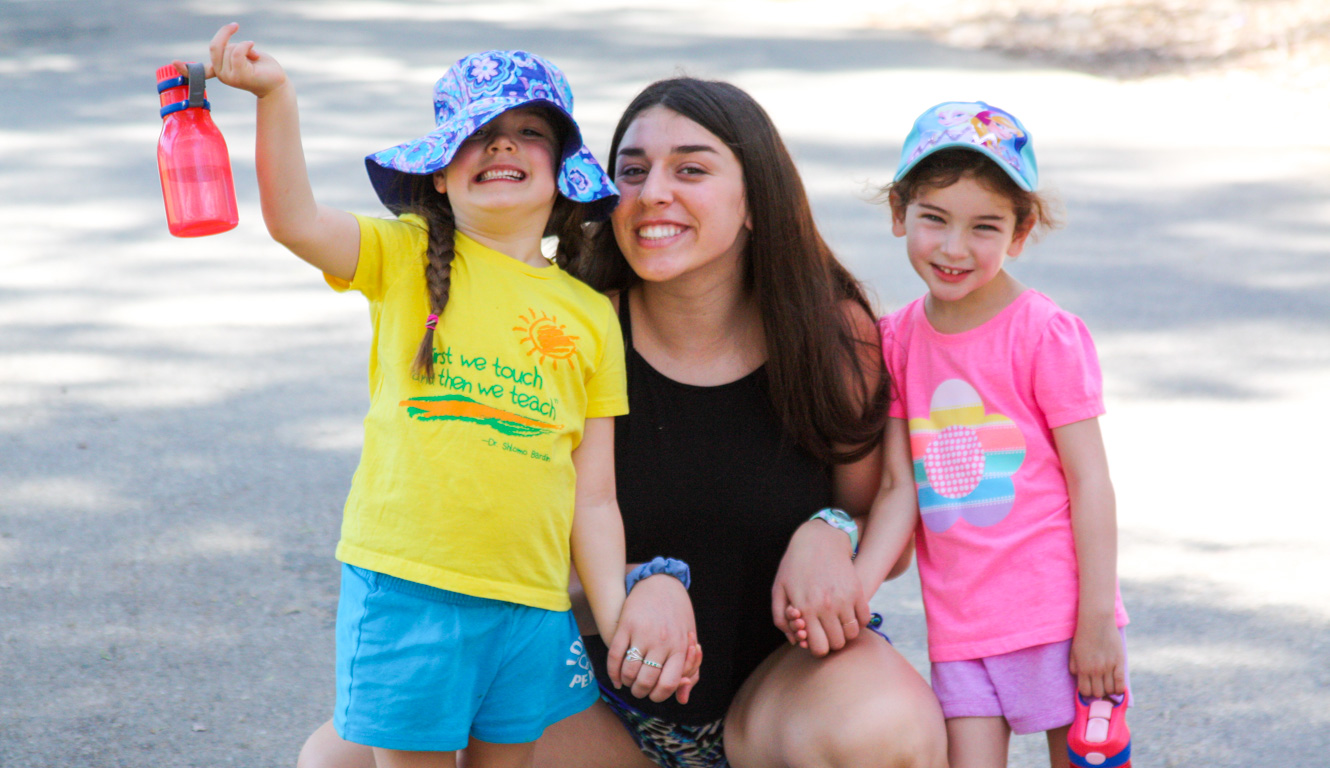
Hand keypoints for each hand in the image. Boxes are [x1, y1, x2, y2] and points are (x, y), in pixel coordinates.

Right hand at [174, 23, 287, 98]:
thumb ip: (230, 50)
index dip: (186, 67)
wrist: (276, 83)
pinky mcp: (241, 76)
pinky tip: (256, 52)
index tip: (174, 62)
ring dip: (245, 46)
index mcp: (218, 70)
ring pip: (230, 48)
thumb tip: (230, 46)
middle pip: (215, 46)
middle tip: (234, 26)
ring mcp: (230, 77)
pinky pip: (237, 53)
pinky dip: (247, 46)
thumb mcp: (241, 54)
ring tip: (254, 57)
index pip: (199, 69)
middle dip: (225, 33)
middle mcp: (221, 75)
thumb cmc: (260, 67)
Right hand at [605, 574, 700, 703]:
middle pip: (646, 681)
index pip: (668, 684)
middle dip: (640, 692)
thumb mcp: (688, 640)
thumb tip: (682, 699)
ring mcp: (643, 633)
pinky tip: (616, 679)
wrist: (661, 583)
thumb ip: (688, 670)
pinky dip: (613, 672)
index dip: (659, 695)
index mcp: (680, 647)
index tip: (654, 694)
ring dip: (627, 682)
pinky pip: (615, 656)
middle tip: (639, 690)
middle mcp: (662, 642)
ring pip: (630, 671)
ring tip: (628, 682)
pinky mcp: (626, 625)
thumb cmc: (677, 615)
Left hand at [771, 520, 869, 656]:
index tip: (815, 638)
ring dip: (845, 633)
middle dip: (830, 641)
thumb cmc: (795, 566)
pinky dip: (858, 621)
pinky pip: (864, 620)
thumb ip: (781, 618)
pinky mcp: (857, 591)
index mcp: (805, 609)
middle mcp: (826, 606)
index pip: (818, 648)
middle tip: (825, 630)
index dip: (817, 648)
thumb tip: (795, 640)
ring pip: (851, 634)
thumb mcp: (779, 589)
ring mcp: (844, 599)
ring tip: (836, 622)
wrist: (819, 540)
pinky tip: (847, 613)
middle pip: (837, 644)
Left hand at [1069, 620, 1125, 698]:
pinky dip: (1119, 689)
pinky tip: (1118, 687)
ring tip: (1108, 683)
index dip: (1088, 692)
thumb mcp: (1073, 652)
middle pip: (1099, 693)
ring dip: (1109, 690)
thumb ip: (1074, 667)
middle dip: (1098, 691)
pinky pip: (1121, 683)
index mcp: (1083, 668)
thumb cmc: (1083, 636)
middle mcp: (1095, 670)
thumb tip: (1079, 679)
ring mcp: (1108, 667)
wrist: (1096, 621)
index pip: (1085, 691)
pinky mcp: (1119, 662)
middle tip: (1100, 685)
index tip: (1090, 688)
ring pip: (1110, 690)